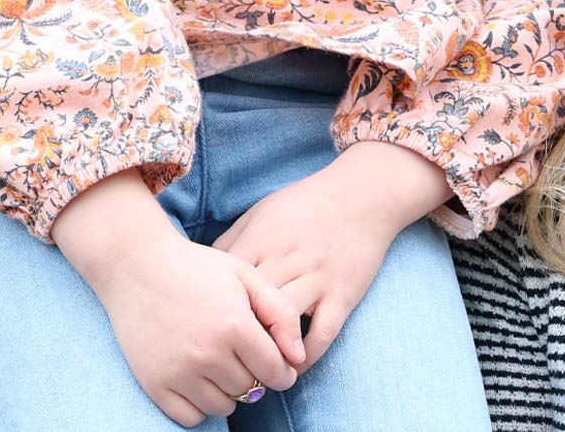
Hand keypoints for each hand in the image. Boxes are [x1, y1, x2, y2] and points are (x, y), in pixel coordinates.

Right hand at [55, 172, 305, 424]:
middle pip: (250, 390)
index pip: (274, 371)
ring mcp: (176, 372)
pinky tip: (202, 383)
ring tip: (225, 369)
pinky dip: (200, 407)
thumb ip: (282, 315)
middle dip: (258, 379)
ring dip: (230, 394)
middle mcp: (206, 354)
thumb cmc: (198, 269)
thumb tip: (299, 357)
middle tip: (249, 361)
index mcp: (235, 326)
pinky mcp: (152, 383)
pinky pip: (188, 417)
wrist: (137, 268)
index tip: (282, 367)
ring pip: (222, 406)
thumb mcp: (249, 278)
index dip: (284, 373)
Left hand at [213, 141, 451, 368]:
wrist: (365, 193)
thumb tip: (200, 275)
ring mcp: (318, 278)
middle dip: (233, 339)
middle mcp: (287, 261)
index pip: (225, 287)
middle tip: (219, 363)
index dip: (209, 314)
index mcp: (260, 242)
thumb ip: (231, 243)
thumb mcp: (260, 213)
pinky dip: (306, 354)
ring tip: (253, 372)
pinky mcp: (345, 292)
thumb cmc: (306, 203)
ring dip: (267, 353)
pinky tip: (293, 365)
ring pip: (285, 324)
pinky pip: (324, 331)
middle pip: (250, 309)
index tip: (199, 334)